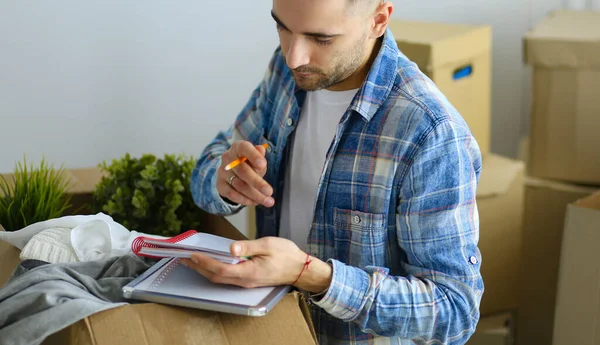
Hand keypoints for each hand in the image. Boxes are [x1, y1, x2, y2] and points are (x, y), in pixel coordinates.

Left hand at [180, 237, 332, 292]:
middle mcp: (245, 280)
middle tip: (184, 258)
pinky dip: (214, 271)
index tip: (192, 254)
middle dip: (198, 268)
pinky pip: (227, 277)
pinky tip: (211, 263)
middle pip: (216, 276)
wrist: (300, 269)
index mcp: (249, 271)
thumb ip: (248, 246)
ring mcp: (246, 281)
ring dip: (204, 270)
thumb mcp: (268, 245)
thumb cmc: (286, 255)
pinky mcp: (248, 279)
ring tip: (192, 261)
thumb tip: (231, 247)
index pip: (221, 269)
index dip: (205, 262)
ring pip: (220, 279)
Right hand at [217, 141, 273, 206]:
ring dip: (255, 195)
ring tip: (268, 201)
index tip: (263, 164)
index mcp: (238, 147)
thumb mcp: (256, 159)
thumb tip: (262, 150)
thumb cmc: (249, 163)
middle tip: (269, 191)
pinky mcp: (220, 185)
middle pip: (242, 171)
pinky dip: (245, 200)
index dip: (253, 156)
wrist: (232, 172)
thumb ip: (259, 156)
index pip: (244, 148)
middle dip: (257, 183)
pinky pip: (232, 194)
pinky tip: (256, 202)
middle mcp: (228, 158)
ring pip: (239, 185)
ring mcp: (222, 172)